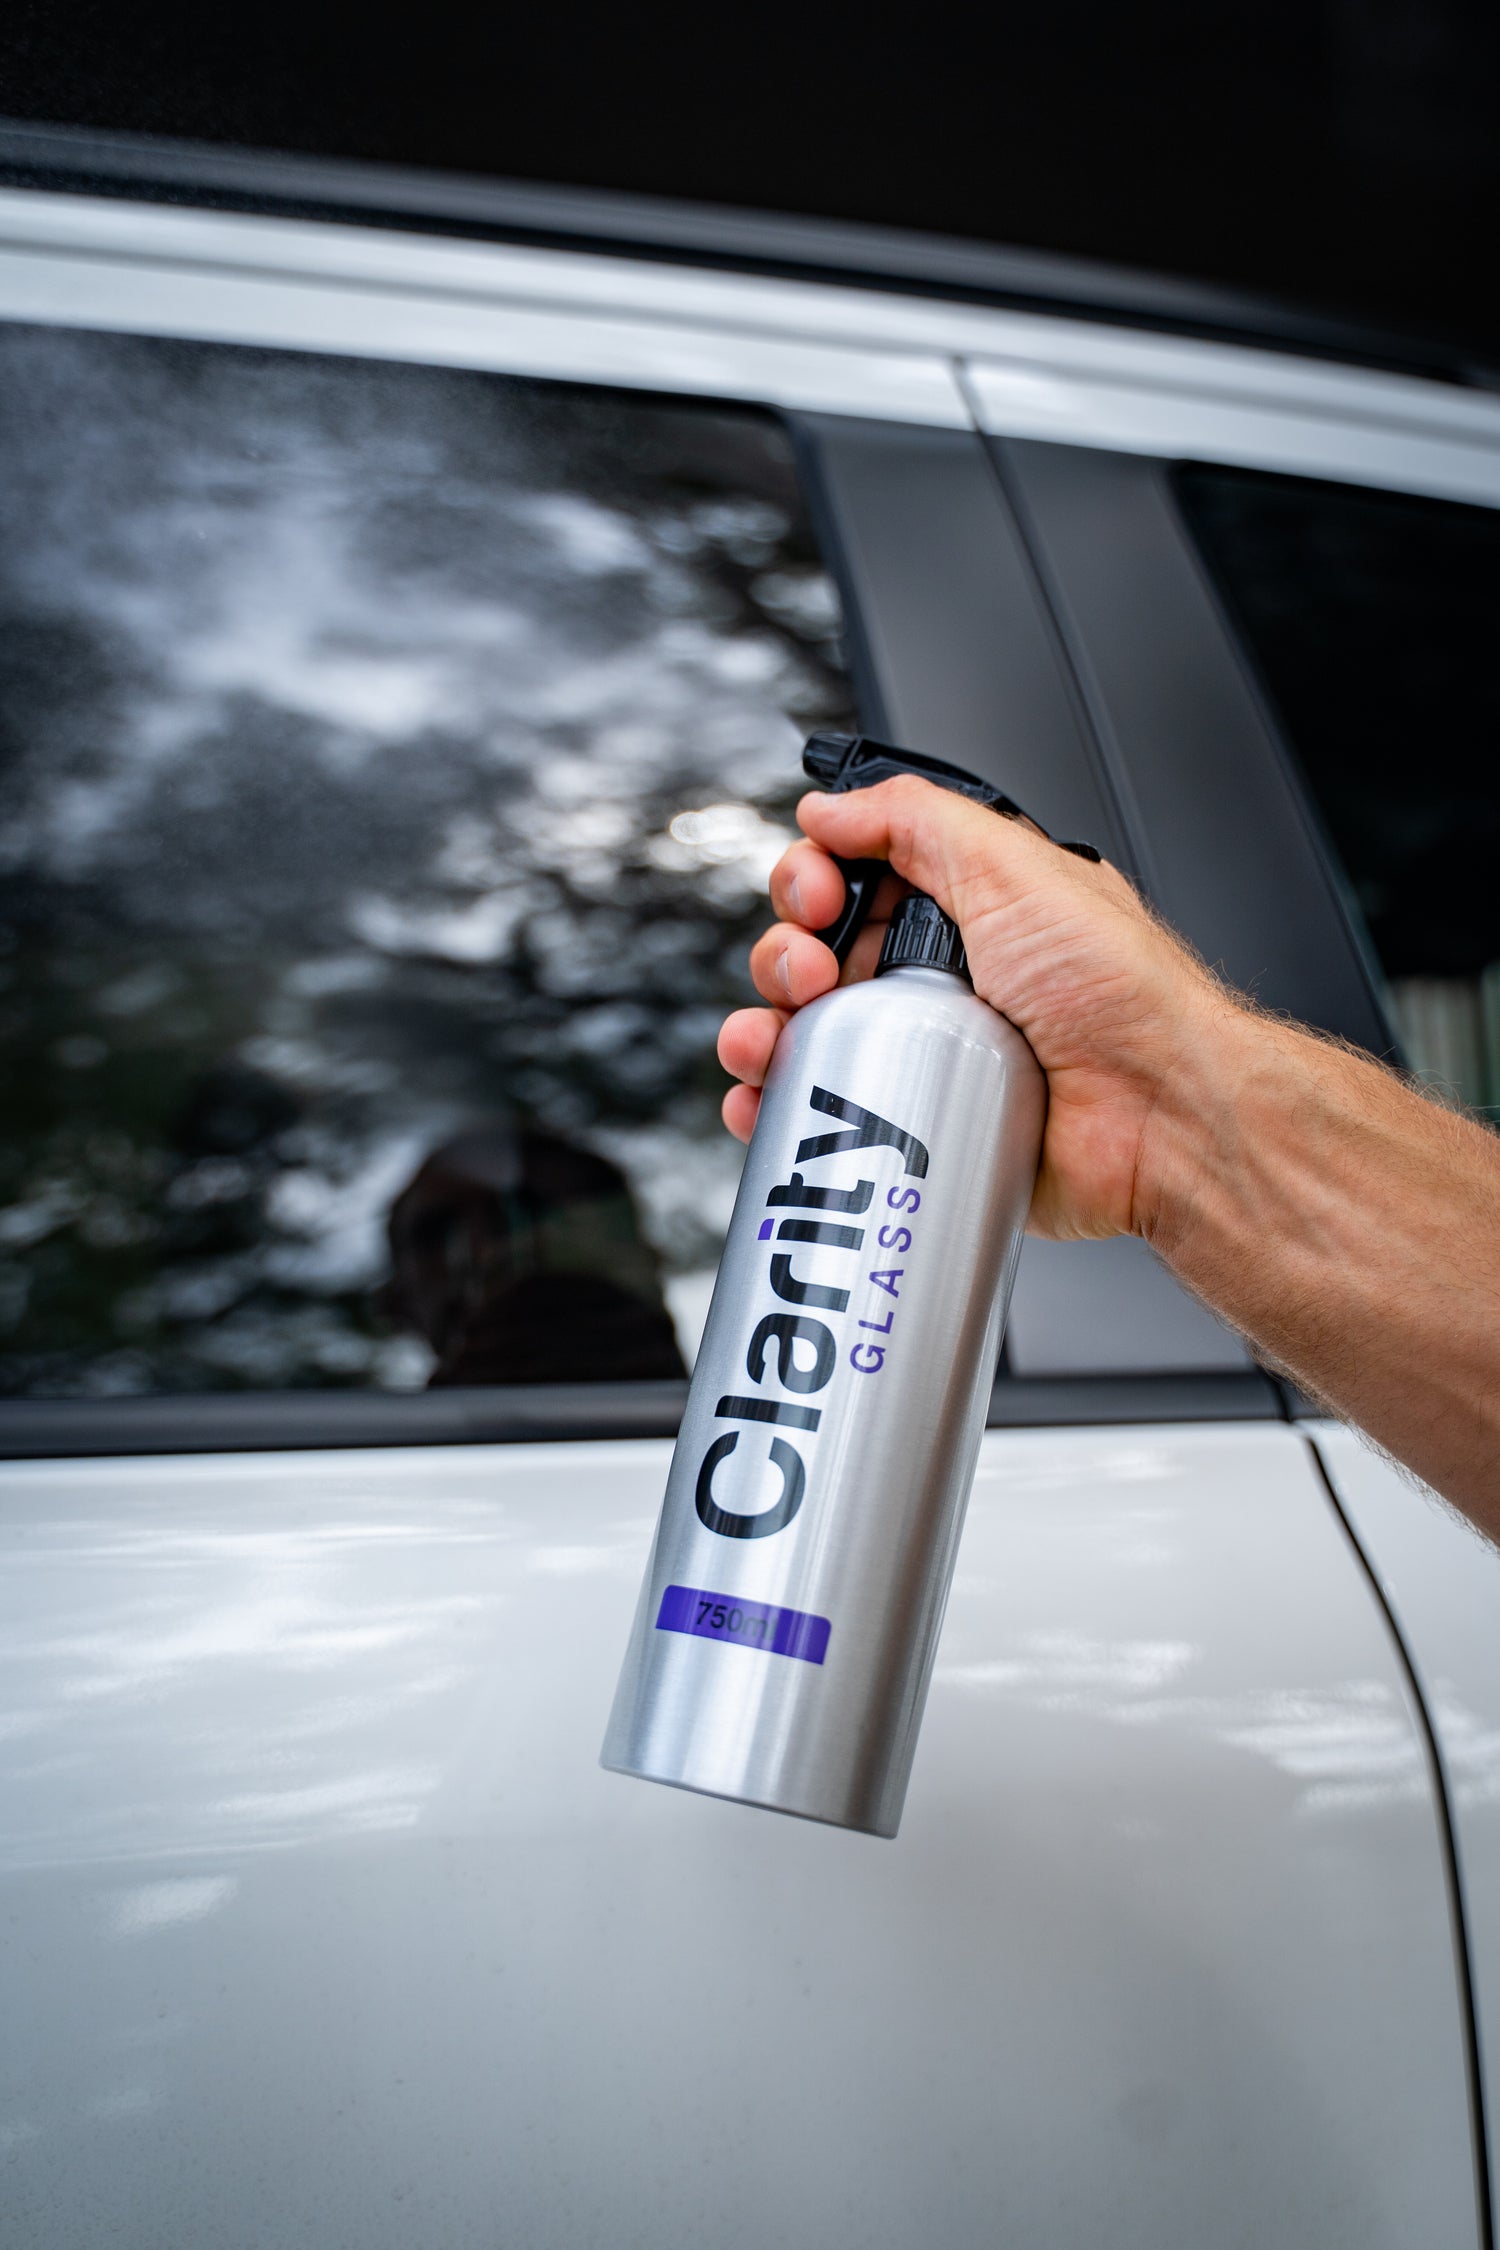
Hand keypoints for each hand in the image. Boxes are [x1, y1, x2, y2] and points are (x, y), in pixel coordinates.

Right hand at [717, 775, 1233, 1241]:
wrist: (1161, 1116)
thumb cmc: (1121, 996)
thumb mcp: (1015, 867)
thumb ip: (915, 818)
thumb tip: (831, 806)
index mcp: (968, 906)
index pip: (853, 877)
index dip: (814, 880)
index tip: (816, 896)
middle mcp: (945, 975)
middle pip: (816, 951)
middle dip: (786, 955)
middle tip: (810, 974)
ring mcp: (928, 1052)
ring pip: (807, 1031)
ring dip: (764, 1028)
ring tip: (774, 1040)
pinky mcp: (919, 1125)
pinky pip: (828, 1108)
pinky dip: (775, 1103)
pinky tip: (762, 1099)